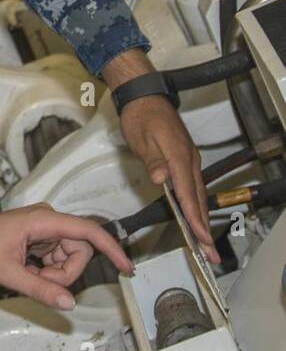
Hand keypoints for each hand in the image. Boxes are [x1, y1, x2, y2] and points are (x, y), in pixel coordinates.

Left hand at [0, 202, 134, 310]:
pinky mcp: (37, 236)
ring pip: (67, 257)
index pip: (89, 232)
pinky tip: (26, 270)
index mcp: (43, 220)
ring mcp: (43, 228)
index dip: (111, 249)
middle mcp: (47, 220)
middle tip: (39, 281)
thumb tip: (69, 303)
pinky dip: (46, 270)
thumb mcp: (8, 274)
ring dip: (54, 273)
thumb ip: (40, 290)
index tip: (126, 267)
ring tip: (27, 275)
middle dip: (65, 273)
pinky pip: (55, 257)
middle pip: (79, 250)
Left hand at [101, 49, 215, 258]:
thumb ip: (153, 161)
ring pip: (198, 195)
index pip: (188, 193)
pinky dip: (196, 205)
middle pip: (198, 199)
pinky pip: (194, 187)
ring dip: (202, 219)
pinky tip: (195, 217)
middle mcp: (190, 161)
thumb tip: (161, 180)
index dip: (194, 217)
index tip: (200, 237)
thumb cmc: (141, 117)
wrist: (145, 97)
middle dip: (204, 227)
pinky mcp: (186, 160)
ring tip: (205, 243)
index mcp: (180, 157)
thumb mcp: (142, 138)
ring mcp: (190, 160)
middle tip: (209, 253)